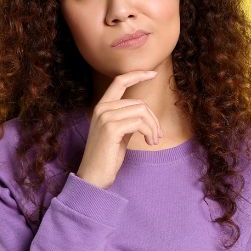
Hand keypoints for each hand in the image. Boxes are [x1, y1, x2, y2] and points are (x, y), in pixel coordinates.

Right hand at [75, 70, 162, 189]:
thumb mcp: (118, 133)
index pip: (119, 81)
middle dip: (153, 119)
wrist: (93, 177)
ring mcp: (105, 117)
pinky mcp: (111, 128)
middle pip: (138, 102)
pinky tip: (149, 142)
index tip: (153, 73)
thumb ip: (127, 119)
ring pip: (141, 111)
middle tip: (157, 136)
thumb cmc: (107, 157)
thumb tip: (145, 113)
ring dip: (153, 126)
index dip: (137, 74)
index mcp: (101, 107)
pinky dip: (149, 132)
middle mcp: (101, 108)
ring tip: (154, 140)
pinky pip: (140, 122)